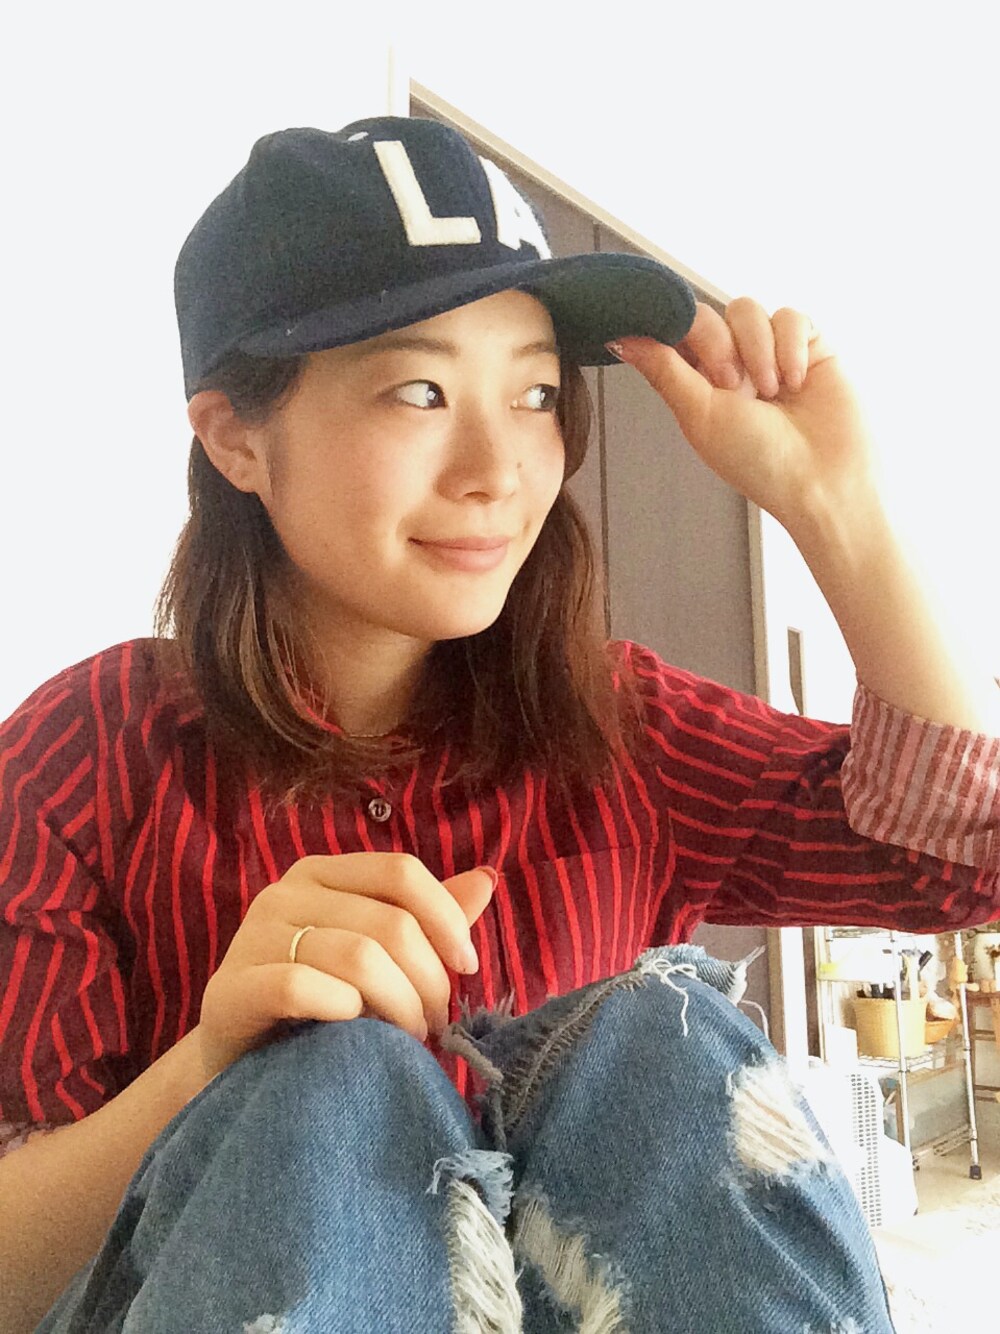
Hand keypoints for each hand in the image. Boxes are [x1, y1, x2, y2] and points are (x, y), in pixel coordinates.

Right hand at [195, 853, 495, 1079]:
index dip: (446, 918)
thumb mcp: (377, 955)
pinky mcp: (231, 988)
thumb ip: (426, 919)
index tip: (467, 967)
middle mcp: (284, 892)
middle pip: (389, 922)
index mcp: (323, 873)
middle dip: (429, 980)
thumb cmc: (319, 1006)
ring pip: (358, 956)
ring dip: (399, 1005)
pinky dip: (344, 1011)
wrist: (238, 1067)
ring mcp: (253, 936)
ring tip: (406, 1039)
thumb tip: (486, 879)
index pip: (401, 872)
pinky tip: (354, 1031)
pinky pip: (303, 986)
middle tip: (434, 1024)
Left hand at [612, 298, 878, 531]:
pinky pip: (791, 316)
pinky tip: (796, 383)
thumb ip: (663, 370)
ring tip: (770, 390)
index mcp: (697, 383)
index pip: (673, 333)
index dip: (674, 331)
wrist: (822, 480)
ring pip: (747, 309)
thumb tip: (619, 337)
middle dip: (717, 344)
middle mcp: (732, 365)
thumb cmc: (758, 461)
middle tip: (732, 385)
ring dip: (756, 348)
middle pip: (707, 314)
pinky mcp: (810, 345)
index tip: (679, 347)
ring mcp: (770, 352)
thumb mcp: (699, 414)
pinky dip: (790, 347)